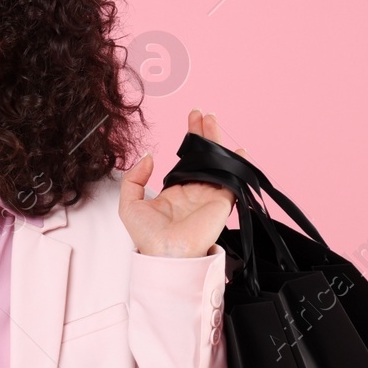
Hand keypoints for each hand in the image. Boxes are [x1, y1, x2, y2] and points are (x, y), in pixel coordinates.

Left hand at [118, 109, 240, 257]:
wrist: (166, 254)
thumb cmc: (148, 237)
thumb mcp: (129, 204)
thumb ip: (134, 178)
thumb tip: (148, 156)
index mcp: (175, 193)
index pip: (185, 161)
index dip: (188, 140)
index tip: (190, 120)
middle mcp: (194, 193)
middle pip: (202, 156)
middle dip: (203, 134)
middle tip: (203, 114)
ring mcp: (209, 196)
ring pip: (216, 162)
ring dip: (216, 141)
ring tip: (212, 119)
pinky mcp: (221, 201)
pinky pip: (232, 179)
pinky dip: (236, 164)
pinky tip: (239, 151)